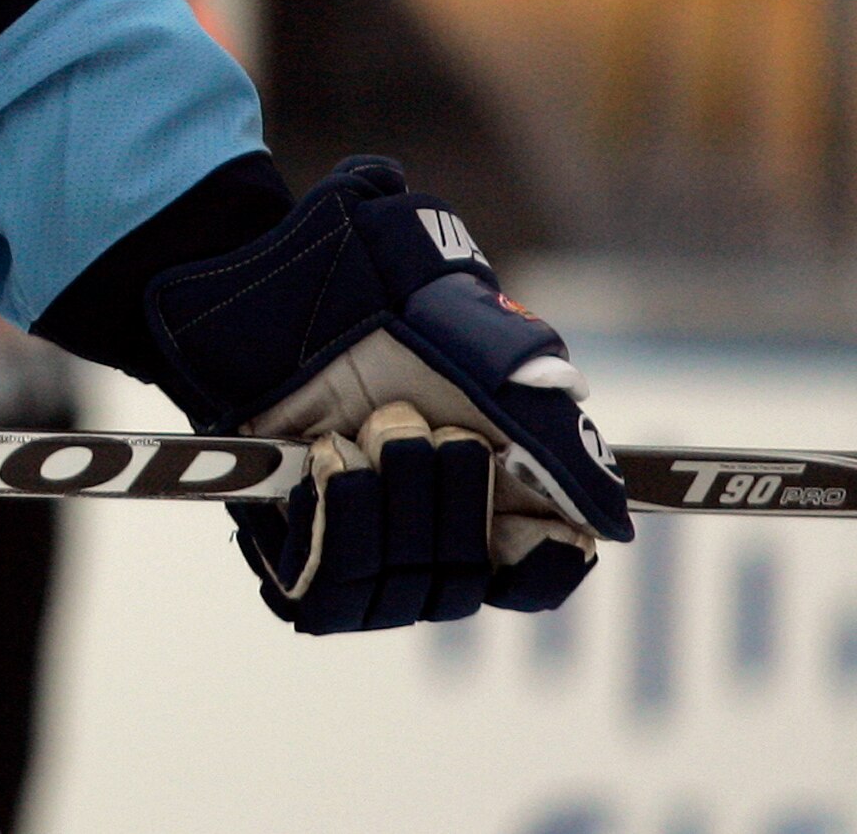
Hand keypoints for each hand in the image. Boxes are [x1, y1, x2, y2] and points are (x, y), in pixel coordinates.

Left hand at [147, 157, 629, 632]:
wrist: (260, 283)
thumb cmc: (373, 298)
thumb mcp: (476, 339)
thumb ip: (552, 427)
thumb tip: (614, 516)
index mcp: (486, 488)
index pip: (538, 575)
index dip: (549, 565)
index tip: (554, 531)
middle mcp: (425, 529)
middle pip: (469, 580)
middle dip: (449, 500)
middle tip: (413, 421)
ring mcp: (358, 546)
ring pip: (405, 589)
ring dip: (389, 504)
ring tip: (360, 428)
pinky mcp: (291, 555)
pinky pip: (329, 591)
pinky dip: (333, 522)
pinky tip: (324, 455)